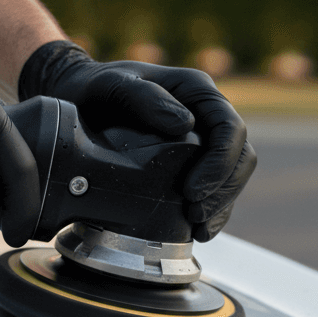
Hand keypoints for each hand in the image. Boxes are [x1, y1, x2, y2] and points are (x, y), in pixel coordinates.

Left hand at [19, 41, 255, 240]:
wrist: (77, 99)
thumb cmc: (95, 89)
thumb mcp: (113, 85)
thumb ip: (145, 97)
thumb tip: (184, 124)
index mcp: (197, 92)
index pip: (230, 128)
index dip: (220, 163)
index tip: (193, 189)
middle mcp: (207, 116)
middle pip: (240, 156)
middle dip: (224, 190)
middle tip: (194, 213)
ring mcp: (203, 141)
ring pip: (232, 177)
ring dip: (221, 205)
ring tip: (197, 228)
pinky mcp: (193, 164)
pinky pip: (215, 190)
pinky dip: (211, 212)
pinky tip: (196, 231)